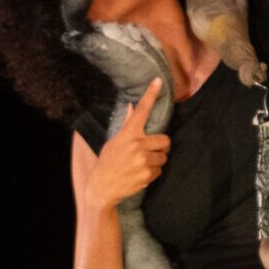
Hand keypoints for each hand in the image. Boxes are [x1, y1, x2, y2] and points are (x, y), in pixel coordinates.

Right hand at [84, 81, 169, 210]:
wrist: (103, 187)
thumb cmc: (108, 161)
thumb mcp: (115, 141)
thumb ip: (127, 125)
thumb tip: (131, 107)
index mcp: (128, 134)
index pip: (141, 110)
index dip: (150, 95)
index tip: (158, 81)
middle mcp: (137, 145)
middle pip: (165, 140)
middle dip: (161, 146)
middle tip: (151, 151)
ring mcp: (143, 160)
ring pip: (163, 157)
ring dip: (156, 160)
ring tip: (141, 164)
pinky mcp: (148, 174)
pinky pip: (160, 170)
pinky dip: (153, 172)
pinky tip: (139, 174)